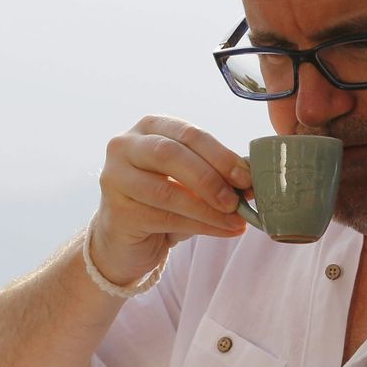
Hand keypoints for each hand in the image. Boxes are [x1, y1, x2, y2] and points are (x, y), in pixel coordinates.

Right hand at [89, 116, 250, 285]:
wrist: (128, 239)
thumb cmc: (163, 202)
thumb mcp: (190, 181)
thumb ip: (216, 175)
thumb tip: (251, 183)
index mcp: (149, 127)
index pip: (188, 134)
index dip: (220, 155)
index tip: (246, 177)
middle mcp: (125, 146)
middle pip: (171, 155)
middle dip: (210, 178)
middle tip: (237, 200)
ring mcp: (115, 178)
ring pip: (167, 190)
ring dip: (207, 208)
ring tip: (235, 220)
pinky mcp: (117, 212)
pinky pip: (164, 218)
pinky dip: (199, 225)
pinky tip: (222, 230)